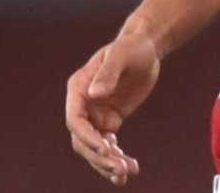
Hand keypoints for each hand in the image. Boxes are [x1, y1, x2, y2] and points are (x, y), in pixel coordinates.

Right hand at [65, 29, 160, 184]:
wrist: (145, 48)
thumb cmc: (131, 47)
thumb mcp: (121, 55)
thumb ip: (108, 73)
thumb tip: (94, 94)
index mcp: (79, 88)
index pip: (75, 120)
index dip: (87, 137)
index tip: (106, 149)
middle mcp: (84, 104)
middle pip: (82, 140)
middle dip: (99, 157)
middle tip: (120, 169)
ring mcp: (96, 114)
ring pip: (94, 148)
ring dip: (107, 163)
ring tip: (127, 172)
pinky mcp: (111, 120)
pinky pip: (108, 145)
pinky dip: (116, 158)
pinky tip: (130, 167)